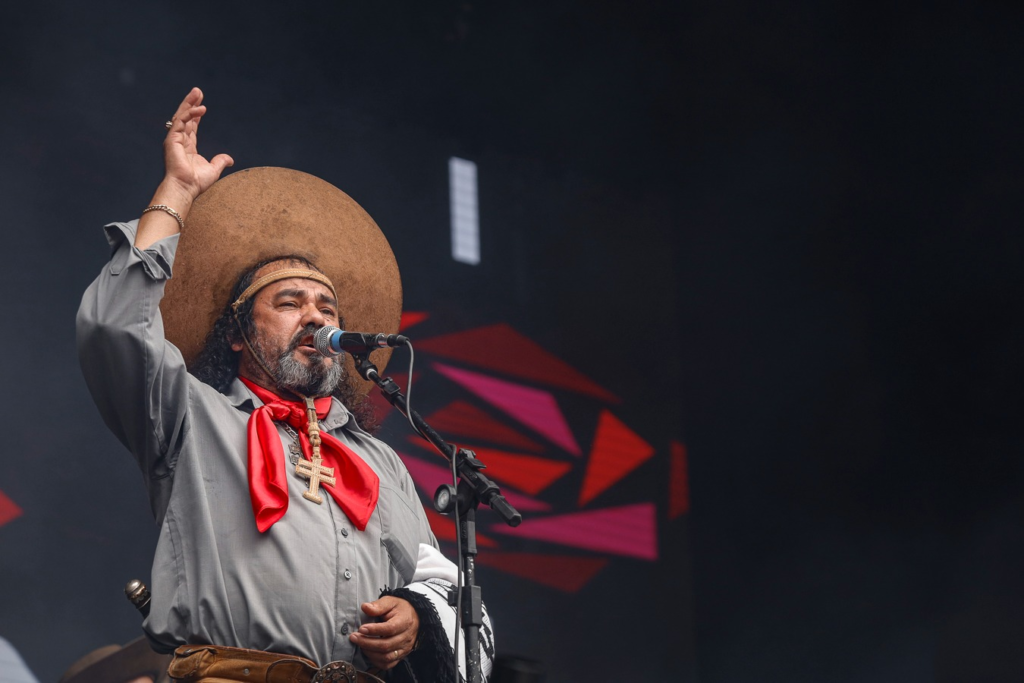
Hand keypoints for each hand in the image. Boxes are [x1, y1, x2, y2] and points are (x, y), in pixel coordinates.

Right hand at [136, 88, 233, 248]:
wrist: (185, 188)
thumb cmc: (196, 182)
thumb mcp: (214, 169)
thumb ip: (220, 162)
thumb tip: (230, 159)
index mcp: (187, 146)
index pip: (191, 126)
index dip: (196, 114)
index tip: (202, 104)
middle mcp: (179, 140)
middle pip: (185, 117)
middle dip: (191, 103)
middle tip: (198, 91)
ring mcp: (174, 139)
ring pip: (181, 116)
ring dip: (189, 103)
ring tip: (197, 92)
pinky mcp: (172, 139)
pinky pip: (180, 122)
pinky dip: (190, 114)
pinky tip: (201, 109)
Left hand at [349, 596, 419, 670]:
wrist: (414, 617)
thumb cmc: (400, 609)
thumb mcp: (391, 602)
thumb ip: (378, 605)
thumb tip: (365, 607)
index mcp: (405, 621)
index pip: (389, 629)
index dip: (374, 630)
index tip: (361, 628)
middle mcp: (406, 637)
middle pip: (385, 645)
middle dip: (367, 643)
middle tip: (354, 637)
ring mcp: (405, 648)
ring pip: (386, 657)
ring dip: (369, 652)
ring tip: (359, 644)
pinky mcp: (401, 656)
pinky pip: (388, 664)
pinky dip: (376, 661)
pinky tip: (368, 652)